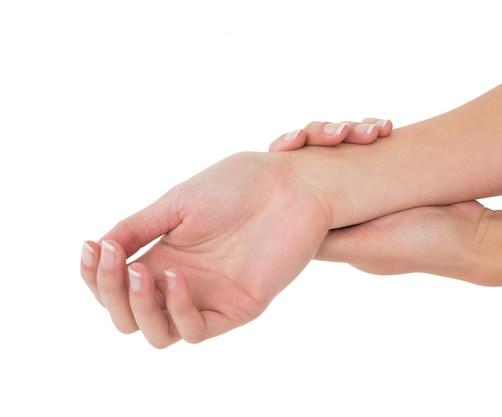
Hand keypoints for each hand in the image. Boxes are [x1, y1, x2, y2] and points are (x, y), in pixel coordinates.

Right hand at [80, 152, 330, 347]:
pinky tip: (175, 277)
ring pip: (157, 333)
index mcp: (165, 256)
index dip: (95, 275)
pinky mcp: (238, 306)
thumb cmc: (239, 185)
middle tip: (113, 259)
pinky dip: (177, 310)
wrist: (290, 183)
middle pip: (129, 315)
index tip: (91, 247)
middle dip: (109, 293)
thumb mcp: (177, 203)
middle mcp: (183, 282)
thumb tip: (96, 247)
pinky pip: (197, 330)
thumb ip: (138, 228)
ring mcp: (209, 297)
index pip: (116, 286)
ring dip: (137, 308)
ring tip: (138, 272)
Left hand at [269, 117, 490, 280]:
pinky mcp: (388, 173)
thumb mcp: (366, 248)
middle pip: (316, 164)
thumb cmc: (420, 246)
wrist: (474, 237)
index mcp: (334, 230)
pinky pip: (368, 147)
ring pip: (342, 151)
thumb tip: (285, 235)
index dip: (291, 164)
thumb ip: (327, 241)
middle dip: (321, 140)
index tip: (291, 143)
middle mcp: (346, 210)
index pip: (298, 194)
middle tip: (337, 131)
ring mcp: (367, 189)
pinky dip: (372, 133)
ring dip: (351, 132)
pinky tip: (384, 127)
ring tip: (372, 130)